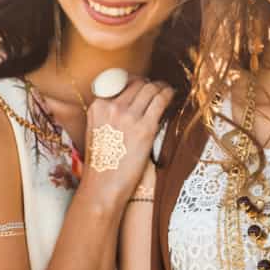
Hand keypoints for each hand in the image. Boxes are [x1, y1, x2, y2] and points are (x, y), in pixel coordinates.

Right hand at [79, 79, 172, 209]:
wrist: (103, 186)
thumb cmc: (102, 163)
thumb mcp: (97, 131)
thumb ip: (109, 114)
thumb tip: (131, 102)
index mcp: (97, 106)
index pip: (121, 83)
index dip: (135, 83)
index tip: (144, 85)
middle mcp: (111, 107)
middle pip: (138, 84)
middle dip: (150, 84)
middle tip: (159, 87)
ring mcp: (128, 116)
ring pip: (151, 89)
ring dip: (161, 87)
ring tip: (167, 90)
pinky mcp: (145, 128)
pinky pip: (161, 101)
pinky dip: (168, 94)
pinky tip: (172, 95)